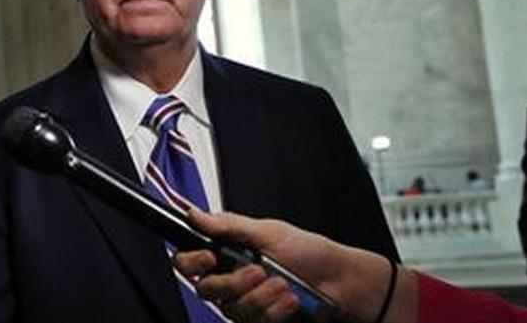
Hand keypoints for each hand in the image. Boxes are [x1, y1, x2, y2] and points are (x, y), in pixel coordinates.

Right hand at [173, 211, 409, 322]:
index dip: (191, 262)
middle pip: (206, 291)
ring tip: (283, 283)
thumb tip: (195, 214)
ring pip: (232, 309)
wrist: (339, 280)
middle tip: (258, 270)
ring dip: (261, 296)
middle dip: (235, 282)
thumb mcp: (266, 231)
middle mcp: (230, 280)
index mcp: (225, 254)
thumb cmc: (306, 252)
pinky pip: (254, 321)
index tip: (209, 257)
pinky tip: (290, 299)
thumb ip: (228, 225)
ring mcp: (244, 302)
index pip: (187, 263)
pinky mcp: (260, 320)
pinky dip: (275, 310)